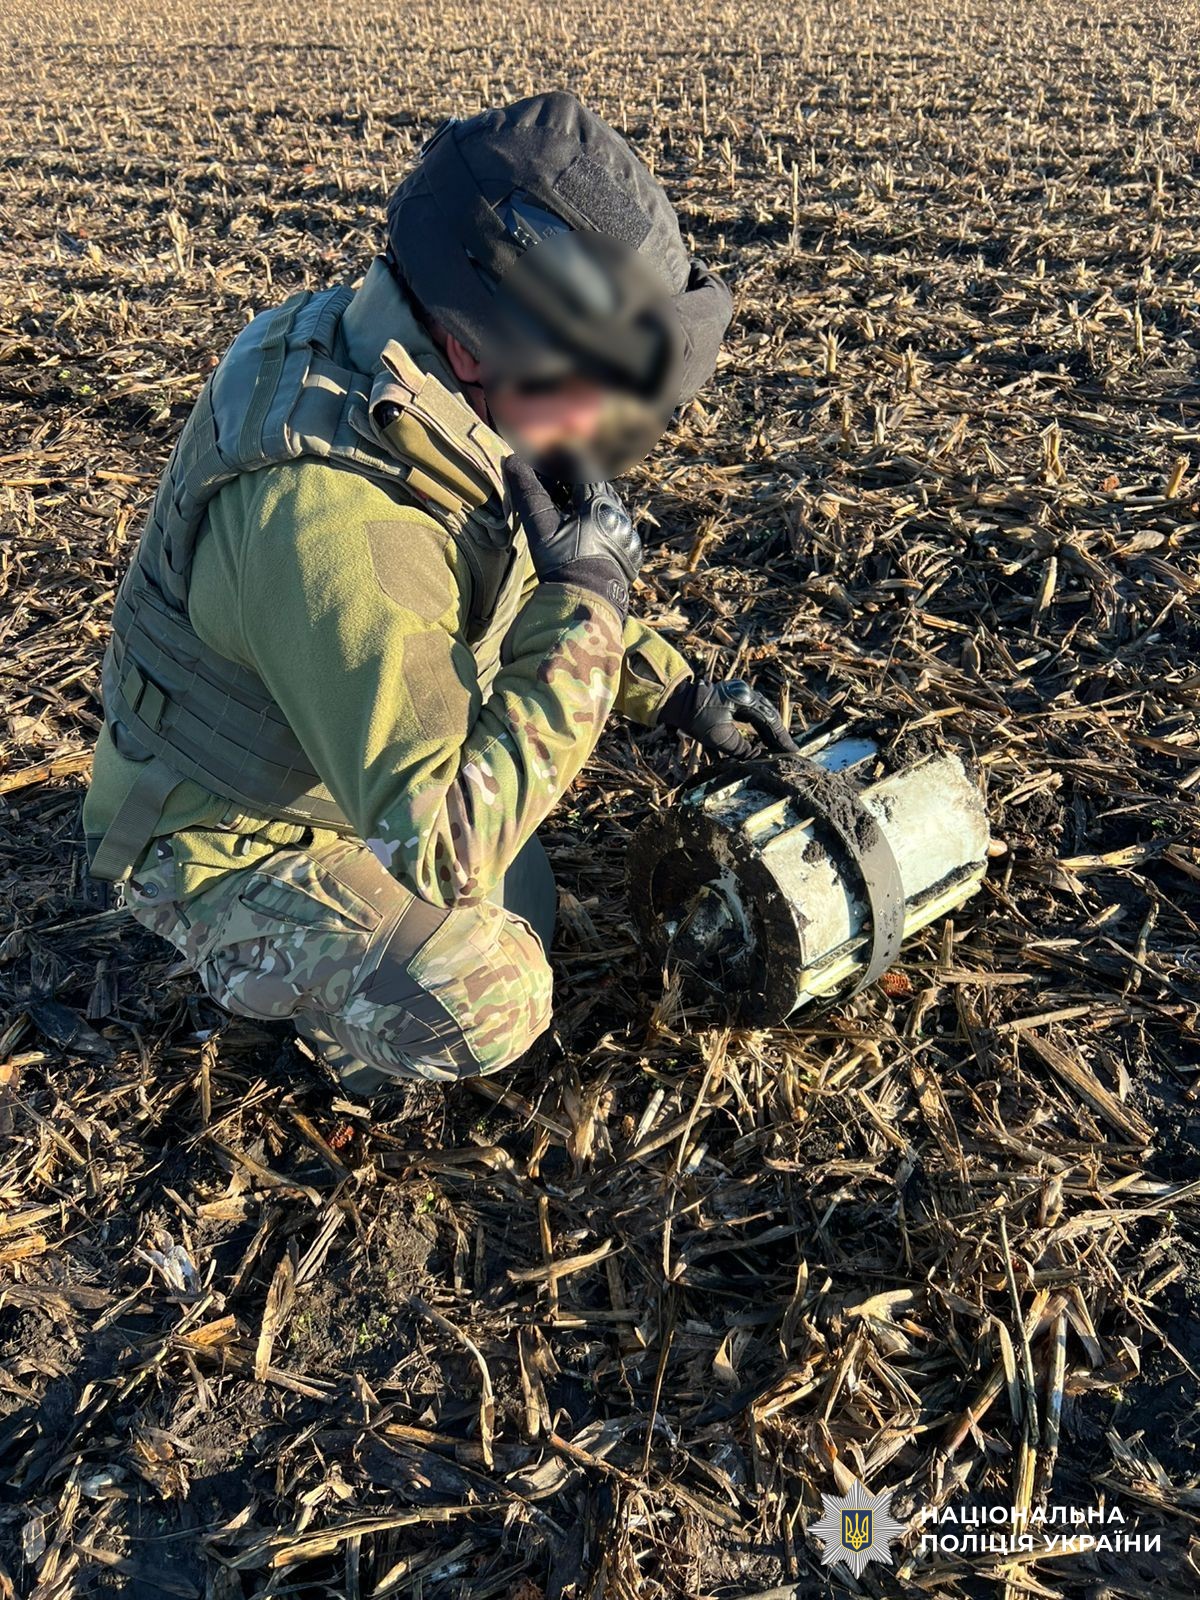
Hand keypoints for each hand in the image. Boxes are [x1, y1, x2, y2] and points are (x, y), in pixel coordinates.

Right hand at [504, 458, 641, 621]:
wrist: (590, 602)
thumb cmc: (564, 564)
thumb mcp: (541, 529)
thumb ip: (528, 493)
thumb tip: (513, 460)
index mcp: (598, 501)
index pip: (579, 466)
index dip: (558, 459)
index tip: (541, 458)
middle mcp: (616, 510)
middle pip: (593, 483)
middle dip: (571, 478)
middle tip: (549, 481)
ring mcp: (625, 529)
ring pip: (604, 502)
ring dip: (584, 498)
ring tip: (563, 505)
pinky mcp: (629, 546)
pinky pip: (611, 521)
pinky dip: (595, 517)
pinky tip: (581, 527)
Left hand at [658, 679, 797, 760]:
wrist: (676, 701)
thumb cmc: (696, 717)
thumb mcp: (720, 738)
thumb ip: (742, 749)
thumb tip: (758, 757)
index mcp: (745, 700)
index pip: (769, 721)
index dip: (780, 738)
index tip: (792, 750)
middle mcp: (745, 694)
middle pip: (768, 716)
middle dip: (777, 735)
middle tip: (788, 751)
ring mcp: (738, 694)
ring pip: (760, 714)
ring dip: (768, 731)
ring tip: (777, 746)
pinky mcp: (731, 698)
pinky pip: (751, 713)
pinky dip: (758, 726)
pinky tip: (761, 737)